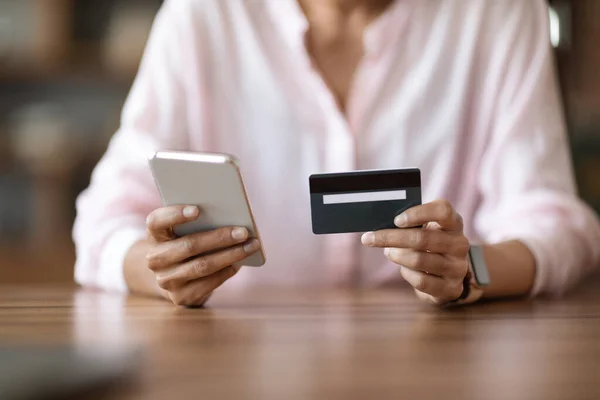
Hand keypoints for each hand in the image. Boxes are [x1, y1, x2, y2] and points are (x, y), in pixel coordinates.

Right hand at [145, 205, 259, 305]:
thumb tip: (232, 217)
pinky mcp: (180, 297)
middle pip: (188, 246)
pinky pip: (208, 283)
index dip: (175, 215)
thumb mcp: (184, 231)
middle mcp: (155, 258)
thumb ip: (199, 221)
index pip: (156, 221)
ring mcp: (166, 280)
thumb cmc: (186, 242)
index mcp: (154, 235)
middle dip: (219, 238)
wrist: (174, 276)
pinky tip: (240, 262)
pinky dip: (227, 271)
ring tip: (251, 245)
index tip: (197, 209)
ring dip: (230, 255)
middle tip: (243, 231)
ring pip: (202, 266)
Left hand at [361, 199, 469, 304]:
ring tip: (390, 252)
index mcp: (454, 223)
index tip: (396, 220)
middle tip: (370, 238)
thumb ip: (409, 224)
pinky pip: (421, 281)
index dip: (417, 214)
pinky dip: (406, 273)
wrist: (447, 275)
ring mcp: (458, 267)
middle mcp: (460, 244)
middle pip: (423, 238)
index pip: (442, 210)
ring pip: (419, 260)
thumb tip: (382, 227)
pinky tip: (404, 269)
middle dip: (391, 238)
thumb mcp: (426, 229)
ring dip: (397, 256)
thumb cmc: (429, 245)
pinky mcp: (452, 288)